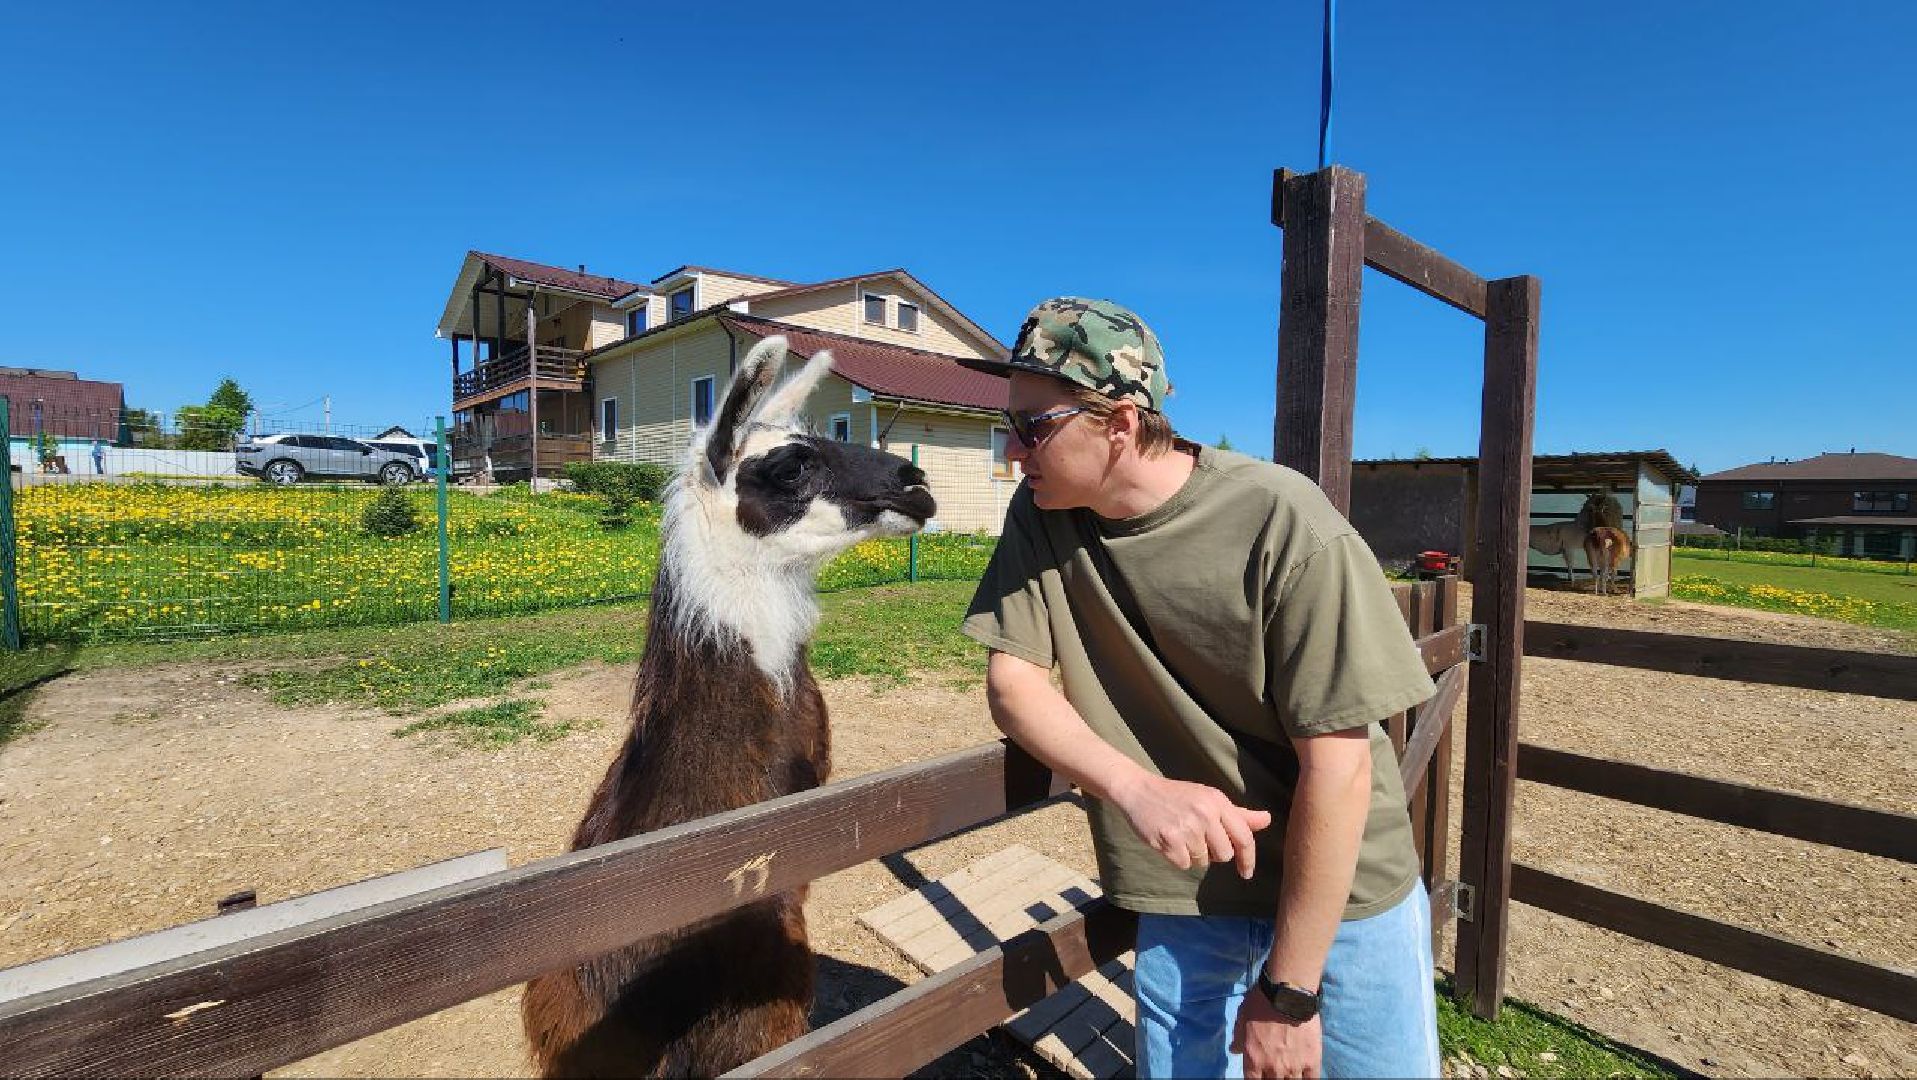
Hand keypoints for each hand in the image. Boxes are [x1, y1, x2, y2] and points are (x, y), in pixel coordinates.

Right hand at [1108, 772, 1271, 877]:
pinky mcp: (1169, 840)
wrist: (1139, 791)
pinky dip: (1178, 857)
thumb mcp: (1209, 799)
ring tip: (1181, 835)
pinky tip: (1170, 841)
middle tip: (1199, 839)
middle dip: (1214, 853)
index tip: (1247, 873)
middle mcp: (1205, 814)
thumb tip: (1267, 820)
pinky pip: (1185, 864)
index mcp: (1217, 802)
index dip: (1248, 859)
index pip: (1244, 837)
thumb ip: (1238, 814)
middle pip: (1224, 854)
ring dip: (1194, 854)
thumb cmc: (1178, 796)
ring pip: (1203, 861)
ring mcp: (1187, 827)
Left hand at [1232, 989, 1321, 1078]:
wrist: (1287, 994)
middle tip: (1275, 1070)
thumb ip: (1239, 1039)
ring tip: (1289, 1072)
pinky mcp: (1312, 1061)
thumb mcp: (1242, 1020)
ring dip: (1288, 1079)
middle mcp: (1273, 1069)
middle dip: (1272, 1078)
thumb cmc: (1260, 1004)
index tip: (1259, 1075)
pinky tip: (1304, 1076)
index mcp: (1253, 1061)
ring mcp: (1293, 1067)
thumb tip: (1234, 1050)